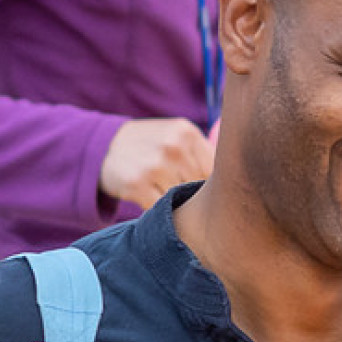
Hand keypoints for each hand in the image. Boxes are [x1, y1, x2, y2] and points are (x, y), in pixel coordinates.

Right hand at [98, 117, 215, 207]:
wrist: (105, 148)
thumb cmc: (152, 146)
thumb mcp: (177, 136)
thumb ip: (204, 154)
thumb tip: (236, 185)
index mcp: (187, 133)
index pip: (215, 171)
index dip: (209, 184)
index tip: (200, 186)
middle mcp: (172, 147)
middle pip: (200, 187)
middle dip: (191, 193)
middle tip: (174, 186)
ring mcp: (154, 166)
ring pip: (182, 200)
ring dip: (174, 202)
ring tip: (160, 188)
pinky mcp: (137, 185)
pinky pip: (161, 209)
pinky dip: (158, 209)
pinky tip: (150, 196)